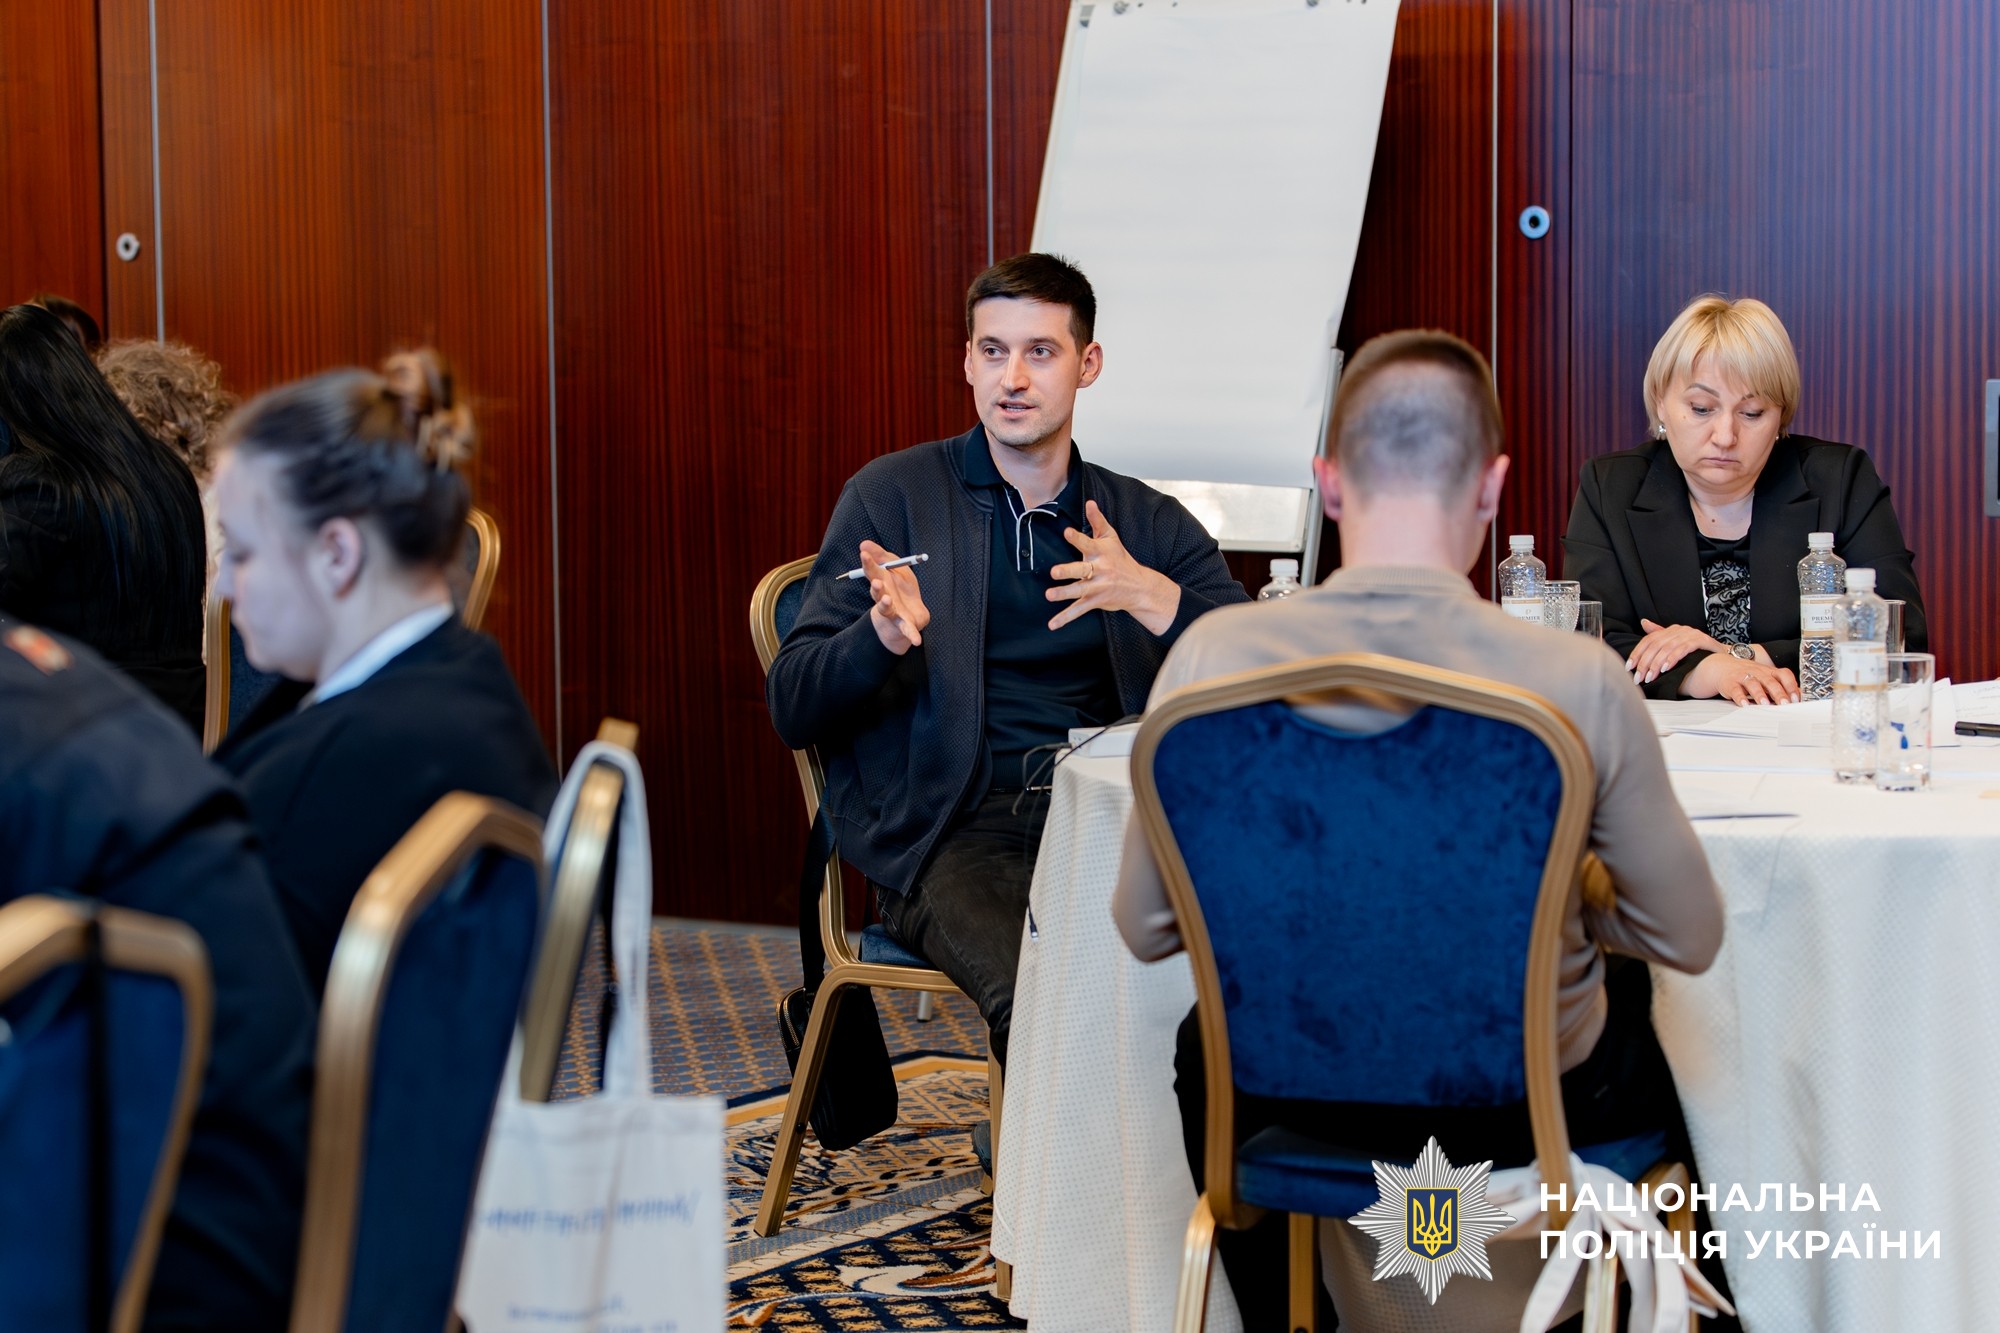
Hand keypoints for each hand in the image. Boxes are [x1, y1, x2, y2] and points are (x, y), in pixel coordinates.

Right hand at [860, 540, 928, 653]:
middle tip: (877, 581)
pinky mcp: (905, 624)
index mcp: (881, 582)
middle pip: (877, 592)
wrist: (909, 612)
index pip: (872, 572)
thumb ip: (880, 555)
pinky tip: (916, 641)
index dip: (868, 563)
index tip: (864, 554)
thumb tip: (863, 543)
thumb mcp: (893, 567)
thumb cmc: (900, 588)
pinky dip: (911, 636)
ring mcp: (893, 612)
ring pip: (886, 608)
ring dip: (885, 604)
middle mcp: (884, 597)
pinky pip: (907, 630)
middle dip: (876, 587)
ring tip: (887, 600)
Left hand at [1046, 499, 1181, 634]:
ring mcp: (1097, 587)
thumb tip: (1089, 502)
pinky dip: (1065, 618)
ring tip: (1049, 595)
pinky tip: (1052, 625)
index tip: (1067, 533)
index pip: (1088, 544)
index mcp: (1101, 553)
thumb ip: (1098, 521)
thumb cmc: (1121, 559)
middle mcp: (1099, 570)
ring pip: (1078, 590)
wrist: (1140, 587)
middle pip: (1082, 569)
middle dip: (1068, 570)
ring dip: (1064, 593)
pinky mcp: (1095, 601)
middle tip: (1055, 571)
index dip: (1077, 538)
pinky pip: (1078, 610)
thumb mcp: (1111, 538)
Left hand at [1625, 618, 1726, 684]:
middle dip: (1645, 663)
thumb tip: (1643, 622)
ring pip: (1667, 648)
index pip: (1648, 640)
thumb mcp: (1677, 645)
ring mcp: (1690, 633)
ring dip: (1656, 664)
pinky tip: (1665, 668)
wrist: (1722, 655)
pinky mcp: (1701, 640)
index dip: (1637, 653)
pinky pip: (1683, 648)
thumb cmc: (1697, 652)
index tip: (1628, 667)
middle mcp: (1679, 629)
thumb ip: (1660, 636)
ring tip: (1650, 677)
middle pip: (1655, 645)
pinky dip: (1672, 658)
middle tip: (1639, 678)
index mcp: (1670, 630)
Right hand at [1683, 651, 1801, 704]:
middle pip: (1770, 681)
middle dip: (1778, 693)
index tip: (1796, 699)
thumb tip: (1800, 696)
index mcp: (1769, 671)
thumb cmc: (1750, 675)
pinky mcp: (1730, 683)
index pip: (1784, 675)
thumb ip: (1782, 686)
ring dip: (1760, 694)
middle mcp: (1758, 672)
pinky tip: (1744, 705)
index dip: (1791, 686)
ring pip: (1753, 684)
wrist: (1723, 666)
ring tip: (1765, 704)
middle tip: (1785, 704)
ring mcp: (1743, 677)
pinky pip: (1735, 690)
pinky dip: (1740, 698)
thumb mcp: (1766, 677)